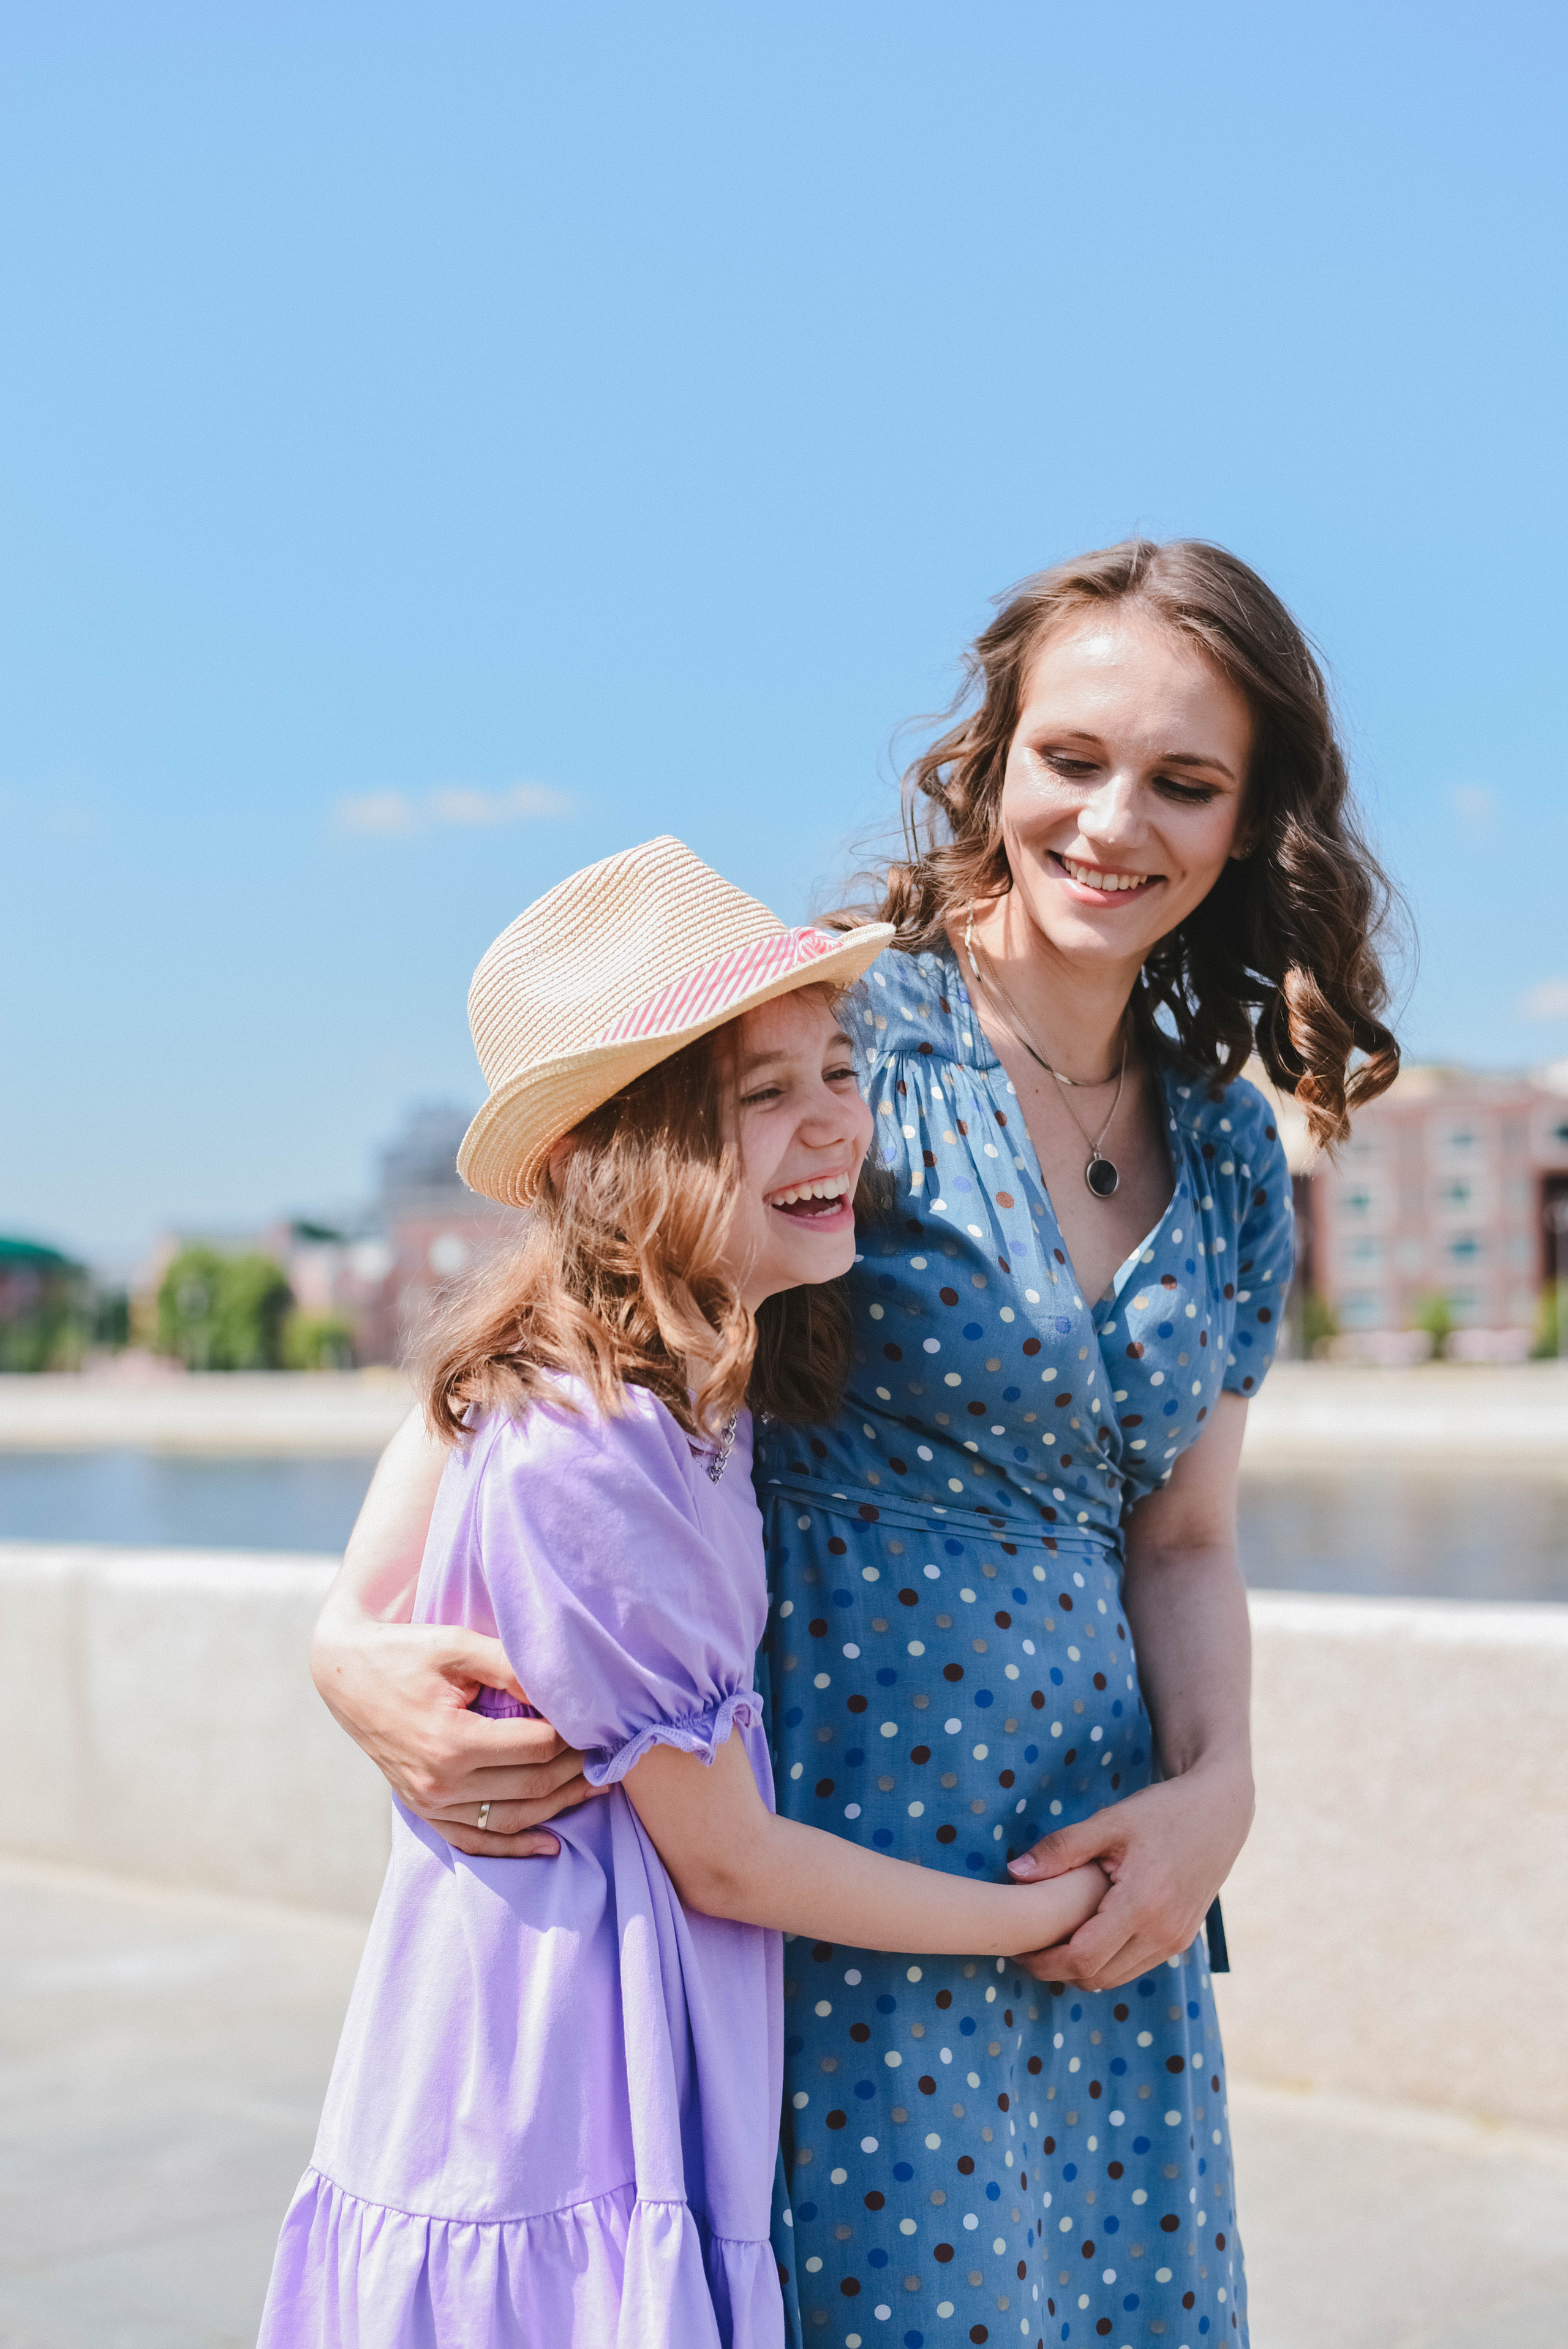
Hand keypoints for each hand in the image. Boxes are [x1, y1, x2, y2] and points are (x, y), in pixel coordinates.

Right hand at [311, 1617, 605, 1858]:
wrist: (345, 1673)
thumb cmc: (406, 1651)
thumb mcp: (458, 1645)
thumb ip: (511, 1667)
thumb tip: (563, 1690)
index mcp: (453, 1741)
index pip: (538, 1748)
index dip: (576, 1736)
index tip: (600, 1721)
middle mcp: (441, 1782)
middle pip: (532, 1786)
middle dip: (578, 1770)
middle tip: (611, 1752)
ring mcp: (429, 1802)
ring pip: (511, 1819)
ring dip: (559, 1807)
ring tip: (597, 1788)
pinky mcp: (422, 1809)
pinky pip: (473, 1841)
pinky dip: (514, 1847)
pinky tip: (550, 1845)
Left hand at [1004, 1759, 1253, 1989]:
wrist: (1220, 1813)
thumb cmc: (1162, 1812)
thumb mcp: (1109, 1822)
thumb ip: (1061, 1849)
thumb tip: (1015, 1872)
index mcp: (1142, 1905)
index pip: (1083, 1958)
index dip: (1045, 1962)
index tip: (1018, 1949)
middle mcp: (1163, 1933)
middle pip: (1097, 1977)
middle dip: (1057, 1971)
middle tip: (1028, 1949)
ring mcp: (1176, 1941)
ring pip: (1116, 1978)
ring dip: (1081, 1970)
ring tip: (1051, 1943)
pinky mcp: (1181, 1940)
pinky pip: (1135, 1967)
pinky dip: (1106, 1962)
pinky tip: (1086, 1936)